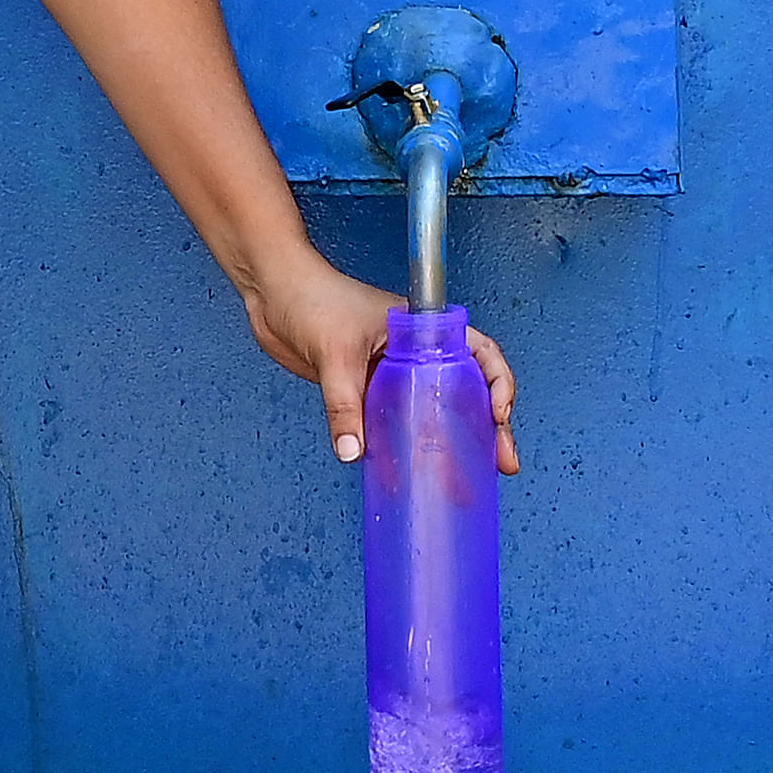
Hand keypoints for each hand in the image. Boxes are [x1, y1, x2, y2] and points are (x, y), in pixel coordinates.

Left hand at [241, 249, 522, 473]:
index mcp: (422, 329)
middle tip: (501, 463)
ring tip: (468, 481)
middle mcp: (416, 352)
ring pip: (433, 410)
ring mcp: (392, 372)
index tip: (498, 415)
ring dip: (451, 442)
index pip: (480, 351)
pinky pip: (396, 421)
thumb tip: (353, 451)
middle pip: (466, 389)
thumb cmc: (310, 297)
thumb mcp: (335, 353)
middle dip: (488, 427)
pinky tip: (412, 473)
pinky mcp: (366, 390)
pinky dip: (407, 445)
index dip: (498, 383)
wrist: (272, 291)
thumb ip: (344, 404)